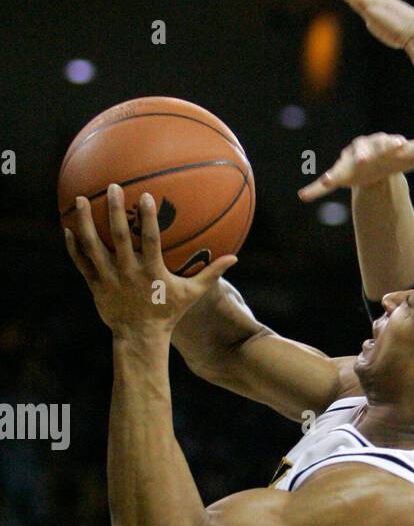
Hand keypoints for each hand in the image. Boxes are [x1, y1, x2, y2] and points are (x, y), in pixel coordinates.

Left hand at [64, 184, 236, 339]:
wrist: (140, 338)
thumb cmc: (167, 313)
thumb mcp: (191, 294)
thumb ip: (211, 274)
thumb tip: (234, 258)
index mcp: (151, 273)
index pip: (150, 241)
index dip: (148, 219)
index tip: (145, 196)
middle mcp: (128, 274)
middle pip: (119, 239)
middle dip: (114, 212)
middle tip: (111, 187)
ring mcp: (109, 280)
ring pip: (94, 248)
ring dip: (86, 223)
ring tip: (80, 199)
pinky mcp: (95, 286)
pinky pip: (82, 263)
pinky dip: (74, 247)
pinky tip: (67, 228)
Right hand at [299, 127, 413, 201]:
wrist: (378, 165)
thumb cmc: (399, 158)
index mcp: (382, 143)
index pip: (388, 141)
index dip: (392, 142)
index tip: (399, 143)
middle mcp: (363, 150)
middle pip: (362, 149)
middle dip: (363, 154)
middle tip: (365, 158)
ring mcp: (349, 163)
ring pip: (342, 165)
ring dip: (336, 171)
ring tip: (330, 179)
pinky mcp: (340, 176)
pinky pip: (324, 182)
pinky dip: (314, 188)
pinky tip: (304, 196)